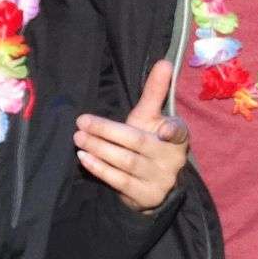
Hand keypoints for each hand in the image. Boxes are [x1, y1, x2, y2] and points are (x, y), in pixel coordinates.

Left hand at [73, 60, 189, 213]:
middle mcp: (173, 159)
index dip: (173, 131)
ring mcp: (161, 180)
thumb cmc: (148, 140)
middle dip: (108, 131)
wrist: (150, 183)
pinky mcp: (146, 196)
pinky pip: (120, 181)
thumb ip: (155, 91)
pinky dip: (100, 169)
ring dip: (99, 149)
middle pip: (138, 143)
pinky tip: (84, 158)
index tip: (164, 130)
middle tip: (81, 121)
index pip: (179, 131)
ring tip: (78, 137)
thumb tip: (164, 62)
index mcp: (178, 137)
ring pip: (127, 162)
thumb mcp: (151, 117)